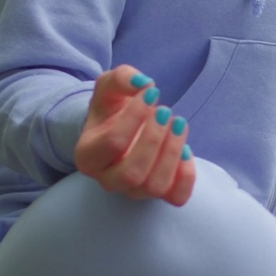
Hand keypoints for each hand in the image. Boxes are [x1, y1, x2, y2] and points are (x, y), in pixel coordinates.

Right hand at [74, 65, 195, 205]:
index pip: (113, 143)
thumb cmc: (112, 108)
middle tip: (166, 111)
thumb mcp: (109, 86)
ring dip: (172, 153)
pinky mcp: (159, 194)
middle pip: (132, 173)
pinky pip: (177, 197)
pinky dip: (187, 174)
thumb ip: (122, 78)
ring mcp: (133, 191)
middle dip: (154, 139)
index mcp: (88, 155)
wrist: (121, 127)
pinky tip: (187, 149)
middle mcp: (108, 179)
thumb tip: (144, 83)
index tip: (152, 92)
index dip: (136, 116)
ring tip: (179, 124)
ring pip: (154, 186)